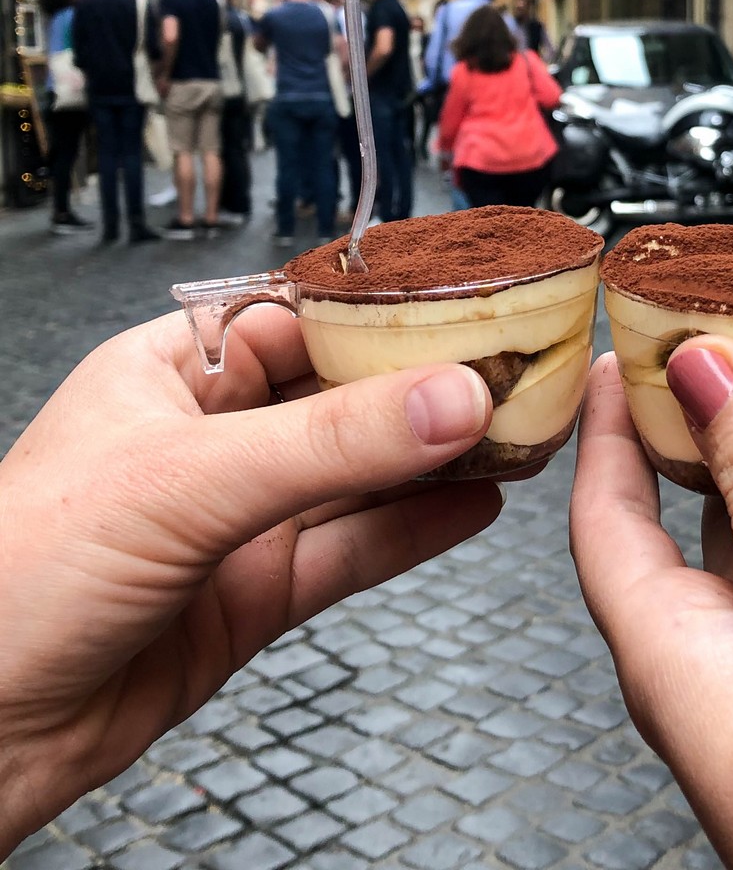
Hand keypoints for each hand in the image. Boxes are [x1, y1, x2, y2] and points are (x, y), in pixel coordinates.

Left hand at [0, 307, 500, 856]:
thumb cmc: (18, 576)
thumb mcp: (188, 481)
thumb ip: (331, 444)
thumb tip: (450, 399)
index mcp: (175, 373)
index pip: (300, 320)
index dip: (382, 316)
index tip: (465, 311)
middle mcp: (212, 440)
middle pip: (342, 400)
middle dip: (424, 392)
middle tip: (510, 377)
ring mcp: (239, 518)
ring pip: (360, 478)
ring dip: (436, 461)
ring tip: (515, 437)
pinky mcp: (257, 591)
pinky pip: (355, 549)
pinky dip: (418, 530)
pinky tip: (474, 507)